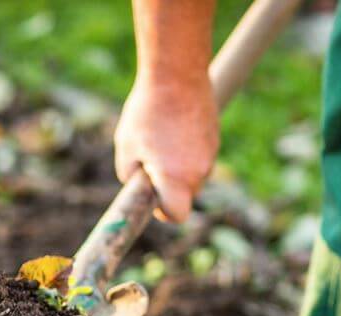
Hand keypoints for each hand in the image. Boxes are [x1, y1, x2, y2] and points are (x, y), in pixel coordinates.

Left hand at [114, 75, 218, 222]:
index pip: (177, 216)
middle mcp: (199, 172)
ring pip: (192, 176)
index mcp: (176, 178)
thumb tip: (141, 187)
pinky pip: (199, 157)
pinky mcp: (214, 139)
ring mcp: (210, 156)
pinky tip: (174, 127)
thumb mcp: (126, 147)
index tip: (153, 197)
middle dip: (168, 187)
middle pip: (185, 196)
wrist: (177, 74)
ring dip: (177, 167)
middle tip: (149, 160)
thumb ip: (131, 176)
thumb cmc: (147, 111)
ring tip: (161, 138)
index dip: (163, 212)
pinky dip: (187, 151)